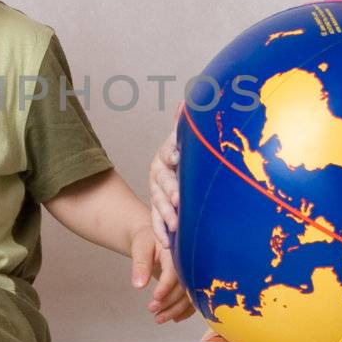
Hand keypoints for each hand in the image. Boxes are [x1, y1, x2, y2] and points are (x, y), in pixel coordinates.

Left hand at [129, 224, 193, 323]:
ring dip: (175, 310)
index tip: (155, 297)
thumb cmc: (147, 240)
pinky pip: (191, 299)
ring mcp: (191, 273)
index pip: (175, 271)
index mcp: (177, 250)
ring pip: (188, 296)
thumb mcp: (140, 248)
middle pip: (183, 287)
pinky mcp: (190, 282)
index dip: (166, 286)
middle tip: (152, 309)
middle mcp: (188, 263)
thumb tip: (138, 285)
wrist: (154, 237)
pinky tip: (174, 318)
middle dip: (169, 301)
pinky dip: (184, 311)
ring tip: (158, 319)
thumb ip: (140, 265)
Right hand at [148, 125, 180, 246]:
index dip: (172, 155)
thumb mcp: (185, 140)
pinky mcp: (159, 211)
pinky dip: (161, 232)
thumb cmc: (186, 156)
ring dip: (165, 213)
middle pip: (162, 181)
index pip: (168, 153)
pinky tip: (167, 242)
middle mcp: (159, 173)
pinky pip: (156, 222)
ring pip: (158, 203)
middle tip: (179, 198)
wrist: (177, 173)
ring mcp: (157, 193)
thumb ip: (183, 123)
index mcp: (167, 154)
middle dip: (170, 190)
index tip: (178, 157)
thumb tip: (185, 99)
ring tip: (175, 223)